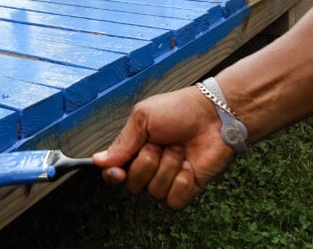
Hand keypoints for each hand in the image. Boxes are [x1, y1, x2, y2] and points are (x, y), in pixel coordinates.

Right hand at [92, 86, 234, 209]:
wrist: (214, 115)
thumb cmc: (180, 110)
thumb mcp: (143, 117)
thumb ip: (122, 142)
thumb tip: (99, 161)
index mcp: (135, 149)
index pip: (113, 173)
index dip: (113, 176)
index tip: (118, 171)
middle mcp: (149, 167)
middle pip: (132, 186)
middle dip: (146, 164)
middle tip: (159, 145)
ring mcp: (168, 179)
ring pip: (154, 193)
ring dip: (168, 168)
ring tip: (179, 149)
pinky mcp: (187, 189)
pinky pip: (174, 201)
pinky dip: (181, 183)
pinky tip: (188, 166)